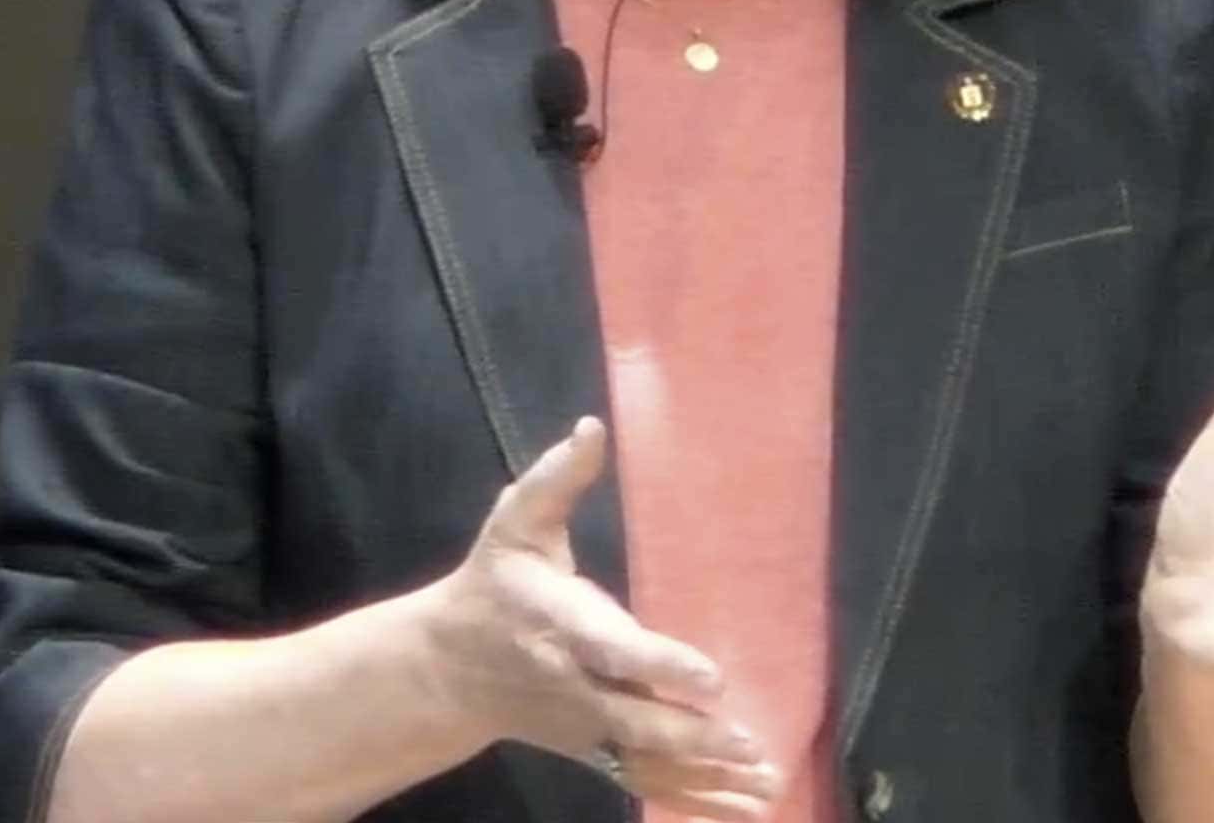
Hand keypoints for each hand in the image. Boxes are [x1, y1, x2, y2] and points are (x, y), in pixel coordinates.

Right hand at [423, 417, 781, 820]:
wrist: (447, 668)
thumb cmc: (494, 583)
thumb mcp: (515, 521)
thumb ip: (555, 478)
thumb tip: (593, 428)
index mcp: (560, 624)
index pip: (614, 649)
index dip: (660, 665)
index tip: (710, 676)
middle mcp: (574, 686)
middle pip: (637, 720)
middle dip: (693, 735)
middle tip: (750, 741)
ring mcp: (584, 728)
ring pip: (649, 762)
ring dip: (708, 778)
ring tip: (766, 783)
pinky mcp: (594, 752)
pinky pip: (648, 782)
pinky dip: (696, 800)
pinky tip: (746, 810)